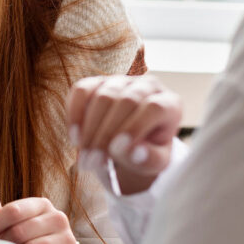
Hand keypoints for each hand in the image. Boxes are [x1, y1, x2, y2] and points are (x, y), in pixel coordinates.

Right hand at [66, 75, 181, 193]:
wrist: (131, 142)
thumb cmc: (148, 152)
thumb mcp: (156, 161)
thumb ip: (148, 158)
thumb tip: (128, 150)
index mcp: (169, 103)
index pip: (153, 108)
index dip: (134, 127)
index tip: (116, 151)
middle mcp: (147, 86)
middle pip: (125, 102)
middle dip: (106, 134)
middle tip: (93, 162)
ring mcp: (121, 81)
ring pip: (102, 96)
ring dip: (89, 130)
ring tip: (85, 157)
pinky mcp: (97, 82)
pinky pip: (81, 90)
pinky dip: (74, 114)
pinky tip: (75, 137)